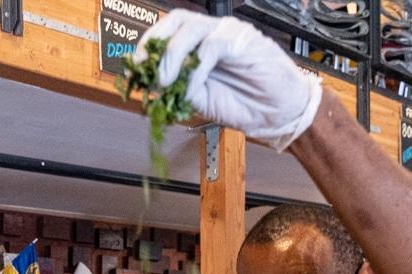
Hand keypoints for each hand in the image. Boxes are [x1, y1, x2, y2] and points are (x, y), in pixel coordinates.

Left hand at [135, 10, 321, 150]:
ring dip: (171, 56)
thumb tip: (151, 86)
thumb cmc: (243, 104)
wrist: (277, 114)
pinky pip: (213, 46)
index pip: (167, 31)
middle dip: (154, 43)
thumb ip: (176, 89)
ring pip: (191, 29)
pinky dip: (195, 69)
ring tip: (163, 81)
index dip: (148, 46)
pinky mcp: (244, 40)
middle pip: (176, 20)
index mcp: (199, 44)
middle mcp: (212, 33)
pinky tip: (190, 87)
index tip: (134, 70)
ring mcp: (229, 33)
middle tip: (144, 68)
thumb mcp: (199, 100)